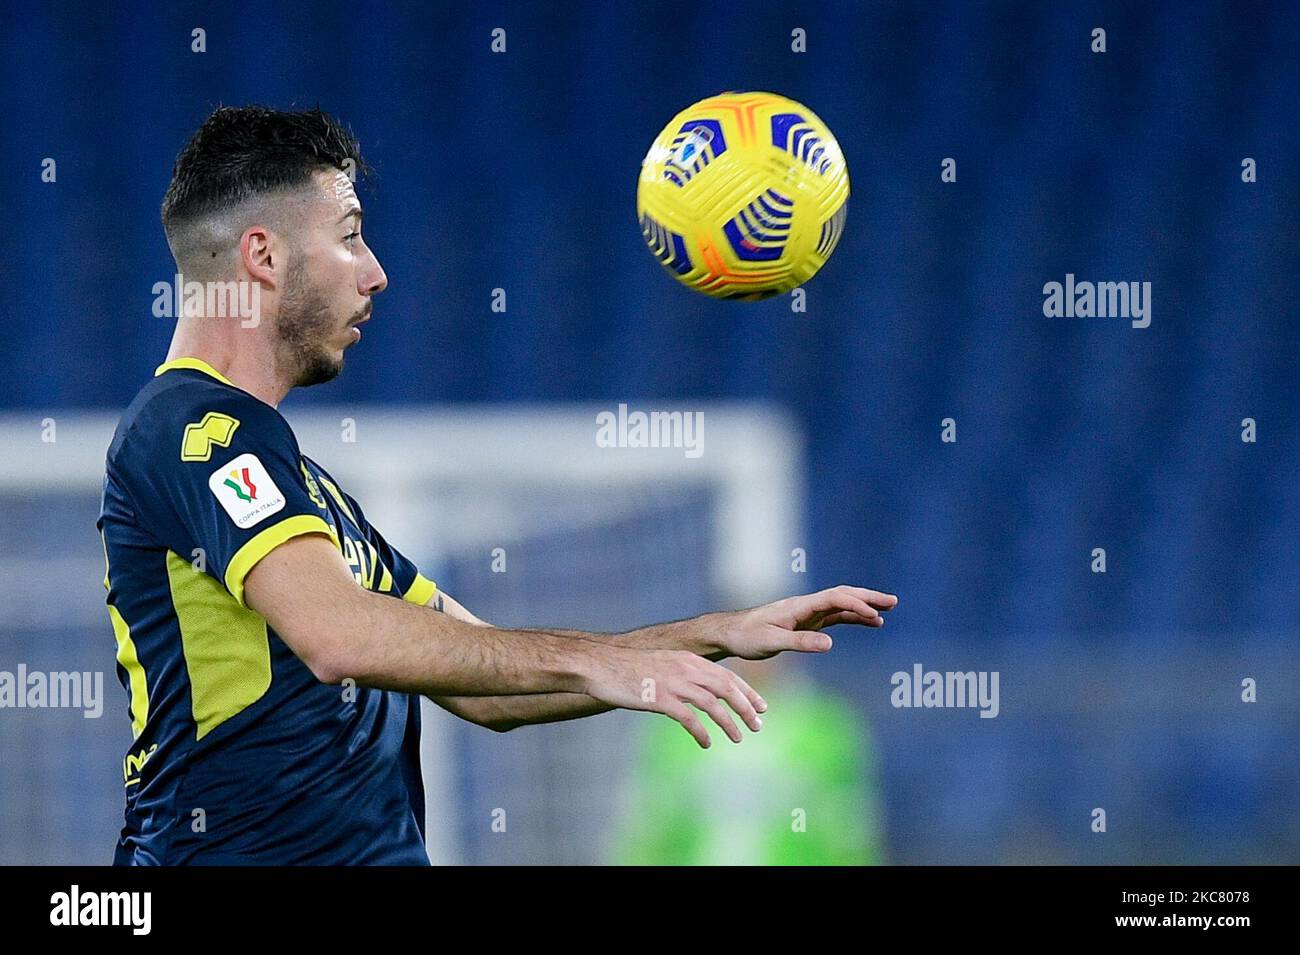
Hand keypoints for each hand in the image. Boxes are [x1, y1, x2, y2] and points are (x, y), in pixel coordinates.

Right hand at [580, 645, 765, 748]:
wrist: (601, 665)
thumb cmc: (629, 667)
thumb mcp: (664, 664)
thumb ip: (684, 673)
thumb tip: (701, 689)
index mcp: (690, 660)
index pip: (728, 676)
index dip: (748, 692)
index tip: (762, 707)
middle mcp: (686, 669)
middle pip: (726, 688)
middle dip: (746, 708)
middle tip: (758, 726)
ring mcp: (673, 683)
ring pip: (712, 704)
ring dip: (729, 722)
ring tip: (738, 738)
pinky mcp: (660, 699)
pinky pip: (688, 718)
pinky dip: (701, 732)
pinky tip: (706, 743)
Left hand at [715, 585, 897, 659]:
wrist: (729, 633)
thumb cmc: (747, 637)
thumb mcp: (772, 643)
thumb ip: (800, 642)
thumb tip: (830, 643)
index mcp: (799, 606)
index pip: (834, 598)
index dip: (856, 604)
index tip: (874, 616)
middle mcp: (806, 605)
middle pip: (843, 595)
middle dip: (868, 597)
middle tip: (893, 601)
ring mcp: (807, 613)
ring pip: (841, 605)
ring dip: (864, 606)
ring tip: (888, 610)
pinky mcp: (806, 622)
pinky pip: (835, 617)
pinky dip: (853, 618)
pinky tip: (868, 623)